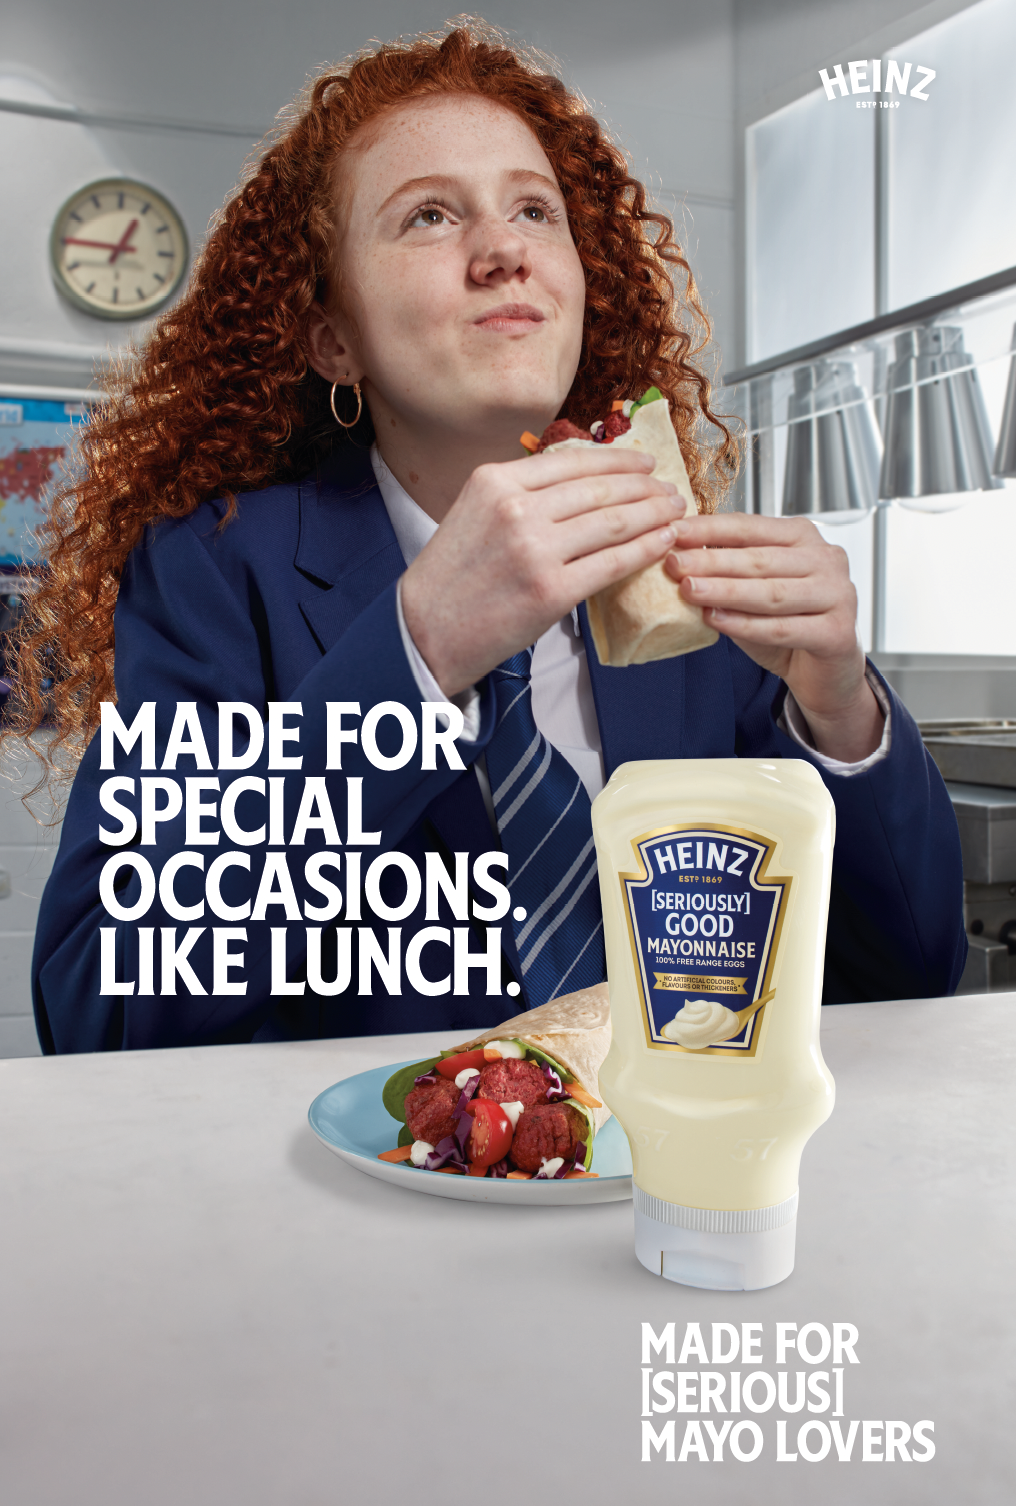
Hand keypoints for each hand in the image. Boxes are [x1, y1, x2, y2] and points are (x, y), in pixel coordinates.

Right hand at [401, 447, 684, 695]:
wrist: (426, 631)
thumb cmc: (451, 576)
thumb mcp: (474, 512)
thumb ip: (521, 493)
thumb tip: (581, 481)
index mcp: (495, 481)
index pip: (573, 461)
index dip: (619, 460)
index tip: (645, 464)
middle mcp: (516, 509)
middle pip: (599, 489)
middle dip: (645, 488)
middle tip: (670, 491)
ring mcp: (535, 551)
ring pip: (613, 523)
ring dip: (653, 515)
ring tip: (675, 514)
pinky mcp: (552, 591)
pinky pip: (612, 563)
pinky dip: (645, 550)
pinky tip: (663, 543)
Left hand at [664, 514, 883, 761]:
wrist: (824, 672)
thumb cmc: (788, 624)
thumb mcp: (754, 588)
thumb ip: (728, 571)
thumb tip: (680, 553)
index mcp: (804, 537)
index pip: (751, 527)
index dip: (711, 529)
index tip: (675, 532)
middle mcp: (826, 560)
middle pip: (760, 559)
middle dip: (712, 562)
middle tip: (675, 565)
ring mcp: (838, 595)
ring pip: (771, 593)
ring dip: (725, 591)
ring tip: (689, 591)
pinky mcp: (837, 633)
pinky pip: (782, 628)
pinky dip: (745, 625)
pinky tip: (716, 620)